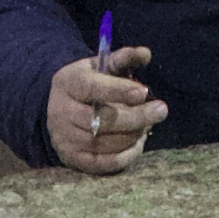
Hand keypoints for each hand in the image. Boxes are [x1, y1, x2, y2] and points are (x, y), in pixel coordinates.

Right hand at [45, 44, 164, 174]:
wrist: (57, 111)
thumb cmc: (87, 85)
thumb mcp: (100, 66)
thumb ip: (123, 58)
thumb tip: (146, 54)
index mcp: (68, 83)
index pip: (92, 88)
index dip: (118, 91)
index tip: (143, 92)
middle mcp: (62, 113)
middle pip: (102, 119)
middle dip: (136, 116)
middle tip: (161, 110)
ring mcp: (65, 139)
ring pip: (106, 143)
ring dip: (133, 135)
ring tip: (147, 126)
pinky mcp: (73, 159)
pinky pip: (105, 163)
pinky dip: (126, 155)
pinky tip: (137, 144)